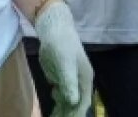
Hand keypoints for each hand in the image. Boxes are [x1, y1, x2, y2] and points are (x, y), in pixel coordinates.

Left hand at [34, 0, 93, 116]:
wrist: (54, 29)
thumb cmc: (61, 45)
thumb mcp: (64, 64)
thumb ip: (69, 83)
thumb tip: (74, 102)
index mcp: (85, 79)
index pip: (82, 102)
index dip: (76, 113)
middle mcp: (80, 82)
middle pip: (76, 104)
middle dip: (68, 113)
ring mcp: (70, 80)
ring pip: (68, 100)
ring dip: (62, 110)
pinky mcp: (61, 78)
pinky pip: (61, 95)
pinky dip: (58, 103)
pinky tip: (52, 107)